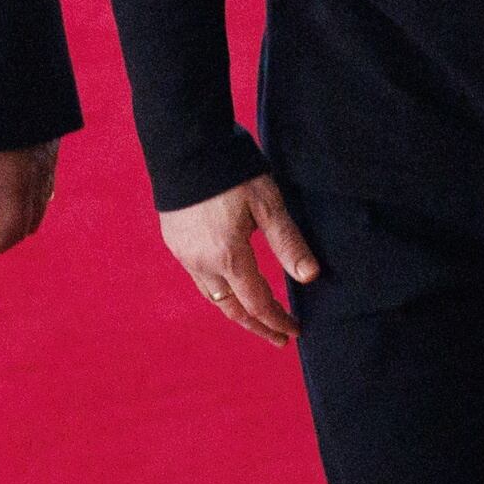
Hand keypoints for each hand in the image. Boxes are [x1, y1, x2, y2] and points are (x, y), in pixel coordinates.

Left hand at [0, 139, 58, 257]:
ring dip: (7, 213)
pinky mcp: (50, 147)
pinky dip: (19, 196)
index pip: (10, 233)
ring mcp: (49, 160)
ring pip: (35, 206)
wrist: (2, 66)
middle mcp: (40, 176)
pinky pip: (40, 185)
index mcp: (18, 183)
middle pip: (26, 225)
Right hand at [159, 173, 318, 345]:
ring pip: (211, 295)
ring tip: (254, 316)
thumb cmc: (231, 171)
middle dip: (256, 325)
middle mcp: (201, 262)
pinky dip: (216, 290)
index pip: (257, 303)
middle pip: (231, 308)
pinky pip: (197, 277)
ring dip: (234, 310)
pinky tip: (227, 283)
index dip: (277, 321)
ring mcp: (183, 253)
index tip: (294, 331)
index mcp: (228, 256)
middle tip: (277, 338)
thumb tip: (310, 277)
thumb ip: (288, 243)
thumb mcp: (268, 204)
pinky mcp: (173, 240)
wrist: (184, 145)